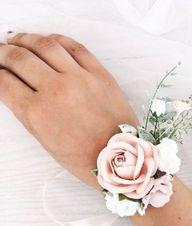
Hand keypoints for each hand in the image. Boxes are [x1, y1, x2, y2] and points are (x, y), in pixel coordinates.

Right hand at [0, 33, 137, 187]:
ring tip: (19, 40)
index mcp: (38, 114)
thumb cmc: (84, 158)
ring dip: (27, 39)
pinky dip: (57, 39)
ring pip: (45, 45)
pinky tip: (49, 41)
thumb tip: (16, 91)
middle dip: (4, 53)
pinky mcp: (100, 74)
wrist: (118, 157)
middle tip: (1, 53)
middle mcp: (56, 91)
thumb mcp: (46, 141)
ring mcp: (80, 79)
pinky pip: (75, 47)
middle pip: (20, 58)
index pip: (5, 83)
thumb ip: (29, 113)